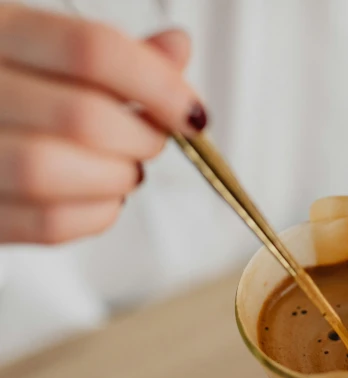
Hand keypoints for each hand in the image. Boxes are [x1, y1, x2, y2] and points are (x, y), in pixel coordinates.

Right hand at [0, 5, 203, 243]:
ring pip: (52, 173)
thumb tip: (177, 47)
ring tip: (124, 169)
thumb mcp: (45, 50)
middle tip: (153, 140)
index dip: (159, 85)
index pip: (92, 51)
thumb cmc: (11, 88)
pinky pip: (45, 224)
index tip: (193, 113)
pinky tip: (103, 198)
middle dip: (142, 139)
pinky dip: (96, 215)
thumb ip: (111, 56)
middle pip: (82, 117)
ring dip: (116, 179)